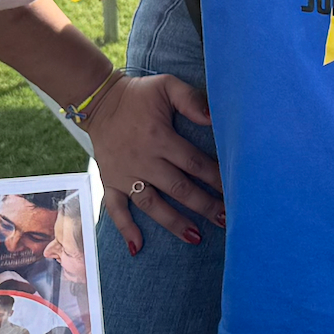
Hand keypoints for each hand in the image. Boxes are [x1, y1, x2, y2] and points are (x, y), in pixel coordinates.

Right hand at [89, 73, 222, 254]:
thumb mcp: (167, 86)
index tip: (235, 190)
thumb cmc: (139, 94)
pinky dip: (125, 228)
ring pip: (152, 204)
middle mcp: (144, 160)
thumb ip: (191, 100)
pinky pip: (115, 209)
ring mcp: (125, 174)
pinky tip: (138, 247)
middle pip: (179, 188)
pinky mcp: (110, 181)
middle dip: (204, 205)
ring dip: (173, 222)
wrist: (98, 101)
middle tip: (227, 220)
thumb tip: (214, 117)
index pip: (194, 163)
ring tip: (195, 237)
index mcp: (160, 138)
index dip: (215, 178)